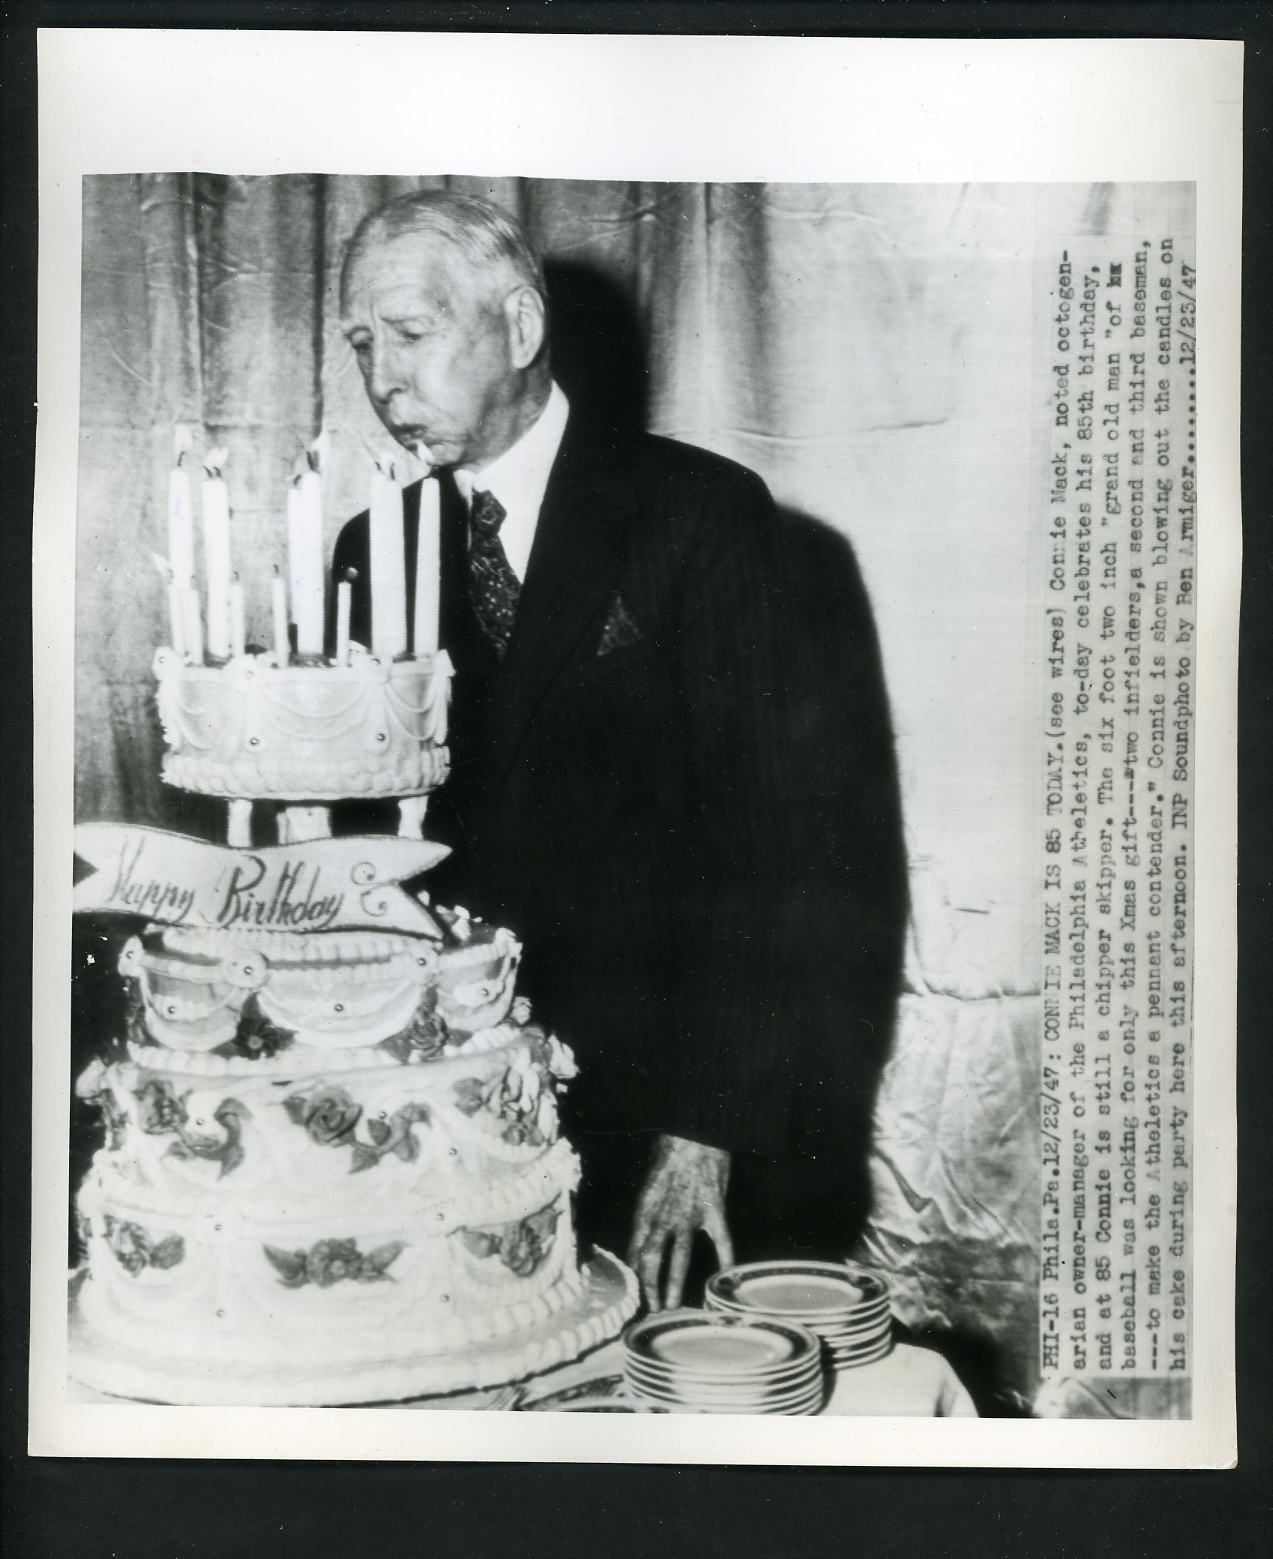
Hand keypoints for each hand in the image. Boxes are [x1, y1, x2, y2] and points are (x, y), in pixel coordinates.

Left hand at [627, 1133, 733, 1310]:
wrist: (697, 1129)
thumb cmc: (671, 1148)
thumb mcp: (650, 1178)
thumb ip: (649, 1208)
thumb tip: (644, 1234)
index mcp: (646, 1205)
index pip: (634, 1246)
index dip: (632, 1271)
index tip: (632, 1290)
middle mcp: (665, 1214)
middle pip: (651, 1258)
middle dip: (648, 1286)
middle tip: (649, 1307)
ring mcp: (691, 1214)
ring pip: (680, 1257)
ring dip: (673, 1283)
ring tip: (670, 1305)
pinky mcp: (715, 1209)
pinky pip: (722, 1242)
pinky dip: (725, 1261)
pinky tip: (726, 1279)